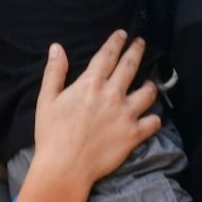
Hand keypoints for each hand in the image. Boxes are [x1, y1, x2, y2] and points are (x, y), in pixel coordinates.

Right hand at [28, 32, 160, 201]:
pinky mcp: (134, 134)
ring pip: (148, 92)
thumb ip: (54, 72)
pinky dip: (154, 119)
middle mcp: (112, 94)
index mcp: (91, 83)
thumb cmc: (51, 134)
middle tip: (141, 43)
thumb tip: (57, 48)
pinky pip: (153, 122)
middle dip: (137, 50)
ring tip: (149, 83)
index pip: (108, 55)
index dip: (116, 42)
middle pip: (130, 66)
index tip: (123, 34)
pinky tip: (152, 117)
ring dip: (150, 85)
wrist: (65, 167)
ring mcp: (126, 114)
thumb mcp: (46, 99)